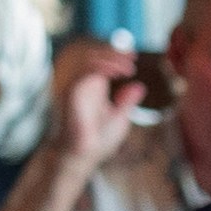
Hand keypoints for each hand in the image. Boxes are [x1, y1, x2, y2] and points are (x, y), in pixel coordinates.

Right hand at [39, 43, 143, 176]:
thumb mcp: (119, 118)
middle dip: (114, 52)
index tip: (133, 56)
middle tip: (132, 57)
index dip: (116, 54)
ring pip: (88, 59)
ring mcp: (76, 87)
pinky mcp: (71, 93)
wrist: (81, 157)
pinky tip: (116, 71)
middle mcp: (83, 85)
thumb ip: (126, 102)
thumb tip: (139, 87)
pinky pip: (84, 71)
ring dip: (109, 57)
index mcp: (93, 88)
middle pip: (94, 55)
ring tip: (127, 66)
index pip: (102, 62)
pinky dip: (101, 66)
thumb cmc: (97, 142)